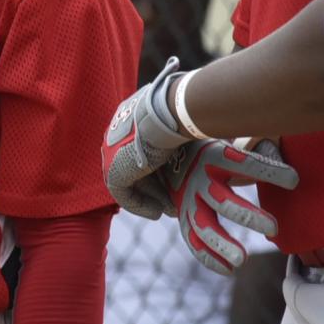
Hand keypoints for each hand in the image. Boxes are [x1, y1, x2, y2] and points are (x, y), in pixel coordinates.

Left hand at [103, 58, 196, 218]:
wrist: (173, 112)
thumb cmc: (186, 111)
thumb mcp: (182, 122)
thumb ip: (183, 134)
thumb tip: (212, 141)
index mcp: (129, 115)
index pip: (140, 145)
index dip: (157, 164)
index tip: (173, 178)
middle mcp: (116, 132)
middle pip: (134, 165)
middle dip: (154, 184)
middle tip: (171, 199)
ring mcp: (111, 152)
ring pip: (131, 181)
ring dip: (150, 196)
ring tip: (168, 208)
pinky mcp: (113, 170)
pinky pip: (124, 194)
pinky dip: (141, 205)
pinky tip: (158, 212)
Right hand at [164, 139, 294, 275]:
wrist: (173, 158)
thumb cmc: (216, 155)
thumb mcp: (233, 145)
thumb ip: (261, 154)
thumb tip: (294, 176)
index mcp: (214, 156)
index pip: (243, 163)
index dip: (268, 171)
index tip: (294, 181)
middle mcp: (199, 180)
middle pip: (222, 200)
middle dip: (247, 216)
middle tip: (274, 229)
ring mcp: (188, 201)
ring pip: (202, 227)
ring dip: (221, 245)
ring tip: (242, 260)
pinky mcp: (184, 219)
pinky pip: (193, 242)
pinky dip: (209, 258)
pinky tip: (229, 269)